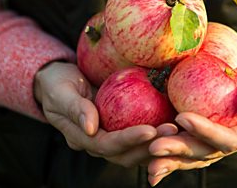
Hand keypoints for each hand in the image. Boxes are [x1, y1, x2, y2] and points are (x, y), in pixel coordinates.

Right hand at [34, 61, 177, 166]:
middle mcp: (98, 143)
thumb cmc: (57, 84)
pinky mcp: (121, 130)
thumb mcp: (60, 91)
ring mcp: (111, 139)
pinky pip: (142, 137)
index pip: (108, 145)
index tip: (151, 129)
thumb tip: (91, 127)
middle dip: (150, 146)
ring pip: (137, 151)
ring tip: (179, 129)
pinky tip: (176, 123)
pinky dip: (158, 134)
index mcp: (82, 138)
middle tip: (172, 130)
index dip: (129, 140)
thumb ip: (74, 107)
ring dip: (158, 143)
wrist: (58, 82)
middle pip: (127, 154)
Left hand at [146, 54, 236, 185]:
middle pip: (207, 152)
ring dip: (171, 156)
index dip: (207, 132)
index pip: (230, 139)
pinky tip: (148, 149)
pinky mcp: (213, 131)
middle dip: (180, 150)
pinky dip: (172, 147)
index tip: (182, 117)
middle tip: (153, 146)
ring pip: (196, 153)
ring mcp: (225, 137)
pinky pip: (191, 141)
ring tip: (147, 155)